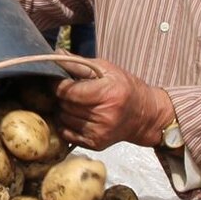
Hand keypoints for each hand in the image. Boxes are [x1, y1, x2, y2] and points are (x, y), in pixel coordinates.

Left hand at [54, 59, 175, 149]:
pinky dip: (66, 124)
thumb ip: (79, 63)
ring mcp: (99, 132)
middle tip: (67, 90)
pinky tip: (75, 116)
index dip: (58, 84)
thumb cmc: (124, 87)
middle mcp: (104, 116)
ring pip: (64, 119)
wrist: (145, 116)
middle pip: (65, 105)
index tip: (57, 79)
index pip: (69, 91)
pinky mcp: (95, 144)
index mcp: (108, 94)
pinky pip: (67, 134)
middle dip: (61, 96)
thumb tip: (55, 55)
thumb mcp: (106, 69)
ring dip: (63, 110)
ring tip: (74, 103)